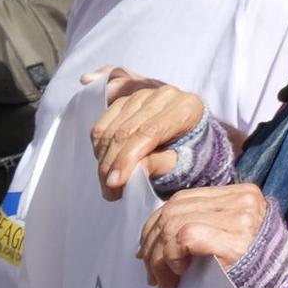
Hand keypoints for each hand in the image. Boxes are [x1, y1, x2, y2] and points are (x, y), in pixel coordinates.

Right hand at [85, 68, 205, 199]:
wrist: (188, 138)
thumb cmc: (188, 152)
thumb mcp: (180, 162)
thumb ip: (159, 164)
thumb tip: (132, 171)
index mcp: (186, 108)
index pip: (149, 132)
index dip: (127, 158)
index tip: (114, 183)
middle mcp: (164, 96)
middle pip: (125, 131)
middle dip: (111, 166)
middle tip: (110, 192)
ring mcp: (143, 96)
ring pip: (110, 129)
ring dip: (103, 160)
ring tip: (108, 184)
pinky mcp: (125, 101)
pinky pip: (102, 125)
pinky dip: (99, 148)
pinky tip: (106, 164)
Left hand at [137, 183, 266, 287]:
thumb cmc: (252, 271)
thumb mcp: (228, 239)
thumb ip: (200, 228)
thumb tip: (148, 242)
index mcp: (240, 194)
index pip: (182, 200)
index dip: (156, 226)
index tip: (148, 254)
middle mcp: (242, 198)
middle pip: (174, 209)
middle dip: (152, 243)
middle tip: (152, 275)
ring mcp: (241, 216)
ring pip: (173, 222)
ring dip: (158, 256)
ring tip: (163, 281)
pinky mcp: (235, 237)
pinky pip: (183, 235)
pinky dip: (171, 256)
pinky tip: (178, 275)